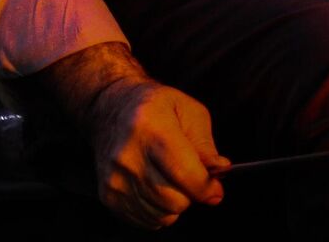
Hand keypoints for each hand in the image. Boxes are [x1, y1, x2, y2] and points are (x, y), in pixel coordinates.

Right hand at [85, 76, 227, 228]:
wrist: (112, 110)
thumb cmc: (156, 107)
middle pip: (173, 199)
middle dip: (191, 194)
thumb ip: (206, 145)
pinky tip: (158, 188)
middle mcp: (128, 156)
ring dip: (175, 203)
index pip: (183, 172)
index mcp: (152, 128)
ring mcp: (115, 179)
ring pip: (161, 214)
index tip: (216, 189)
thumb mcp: (190, 112)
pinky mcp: (108, 195)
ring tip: (172, 180)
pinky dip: (159, 211)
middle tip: (191, 178)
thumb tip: (220, 171)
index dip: (206, 187)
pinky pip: (146, 220)